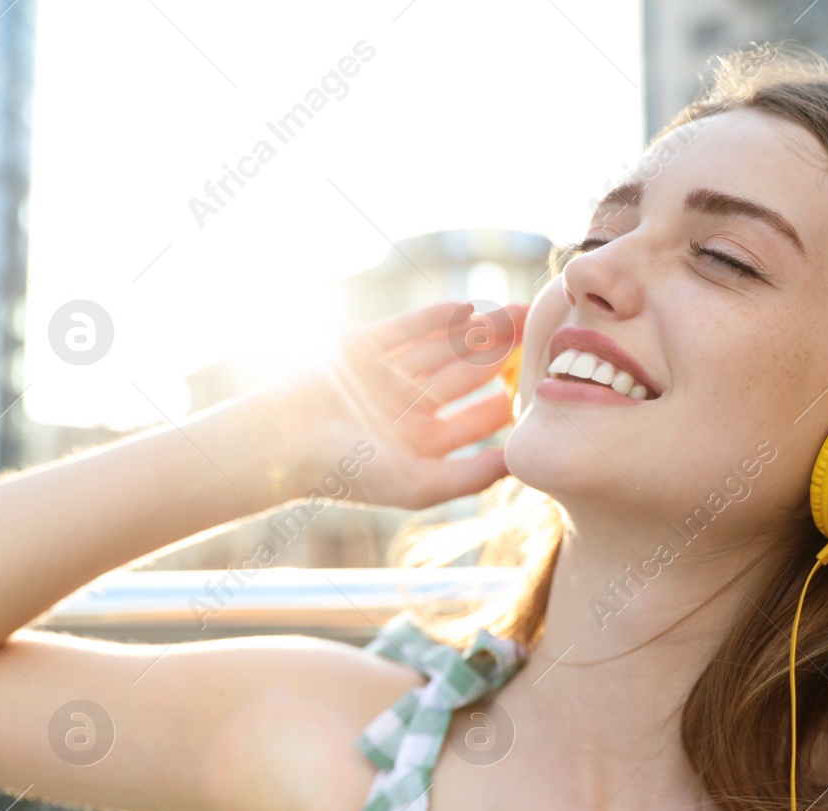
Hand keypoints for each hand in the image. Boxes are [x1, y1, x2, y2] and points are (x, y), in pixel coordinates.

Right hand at [267, 301, 523, 510]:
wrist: (287, 441)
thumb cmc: (351, 472)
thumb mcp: (420, 486)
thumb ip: (472, 477)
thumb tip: (520, 464)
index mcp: (417, 443)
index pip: (471, 421)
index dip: (505, 404)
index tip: (541, 388)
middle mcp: (404, 407)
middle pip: (463, 377)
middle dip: (499, 357)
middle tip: (537, 336)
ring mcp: (385, 373)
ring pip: (441, 348)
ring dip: (477, 332)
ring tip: (515, 315)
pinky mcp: (364, 345)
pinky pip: (408, 326)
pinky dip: (436, 316)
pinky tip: (469, 307)